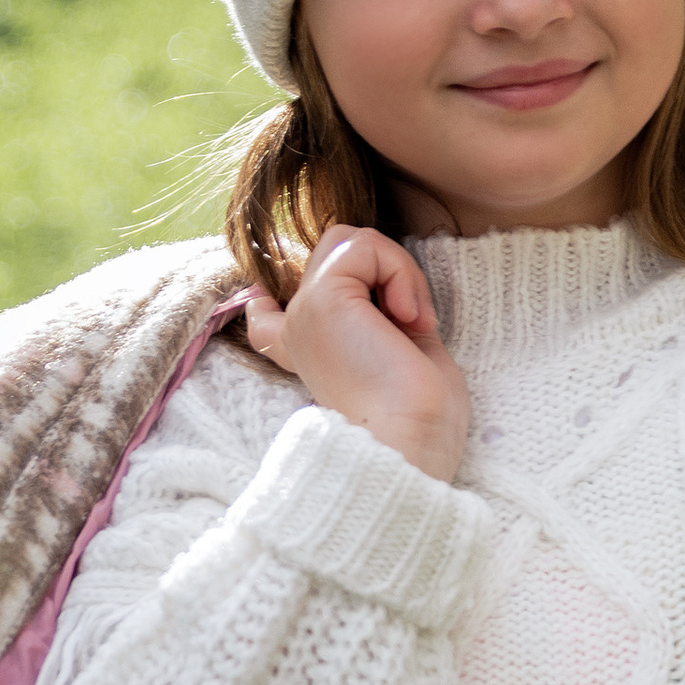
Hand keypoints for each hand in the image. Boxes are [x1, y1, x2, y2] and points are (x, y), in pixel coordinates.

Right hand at [242, 226, 470, 484]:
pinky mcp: (322, 298)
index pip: (265, 315)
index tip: (281, 298)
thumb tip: (395, 289)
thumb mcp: (402, 354)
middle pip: (333, 254)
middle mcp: (298, 332)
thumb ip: (388, 316)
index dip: (276, 294)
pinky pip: (363, 245)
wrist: (410, 443)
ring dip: (398, 268)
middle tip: (413, 321)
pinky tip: (407, 317)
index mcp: (311, 353)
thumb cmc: (419, 418)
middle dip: (386, 269)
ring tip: (412, 319)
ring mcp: (304, 312)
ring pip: (349, 240)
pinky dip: (399, 270)